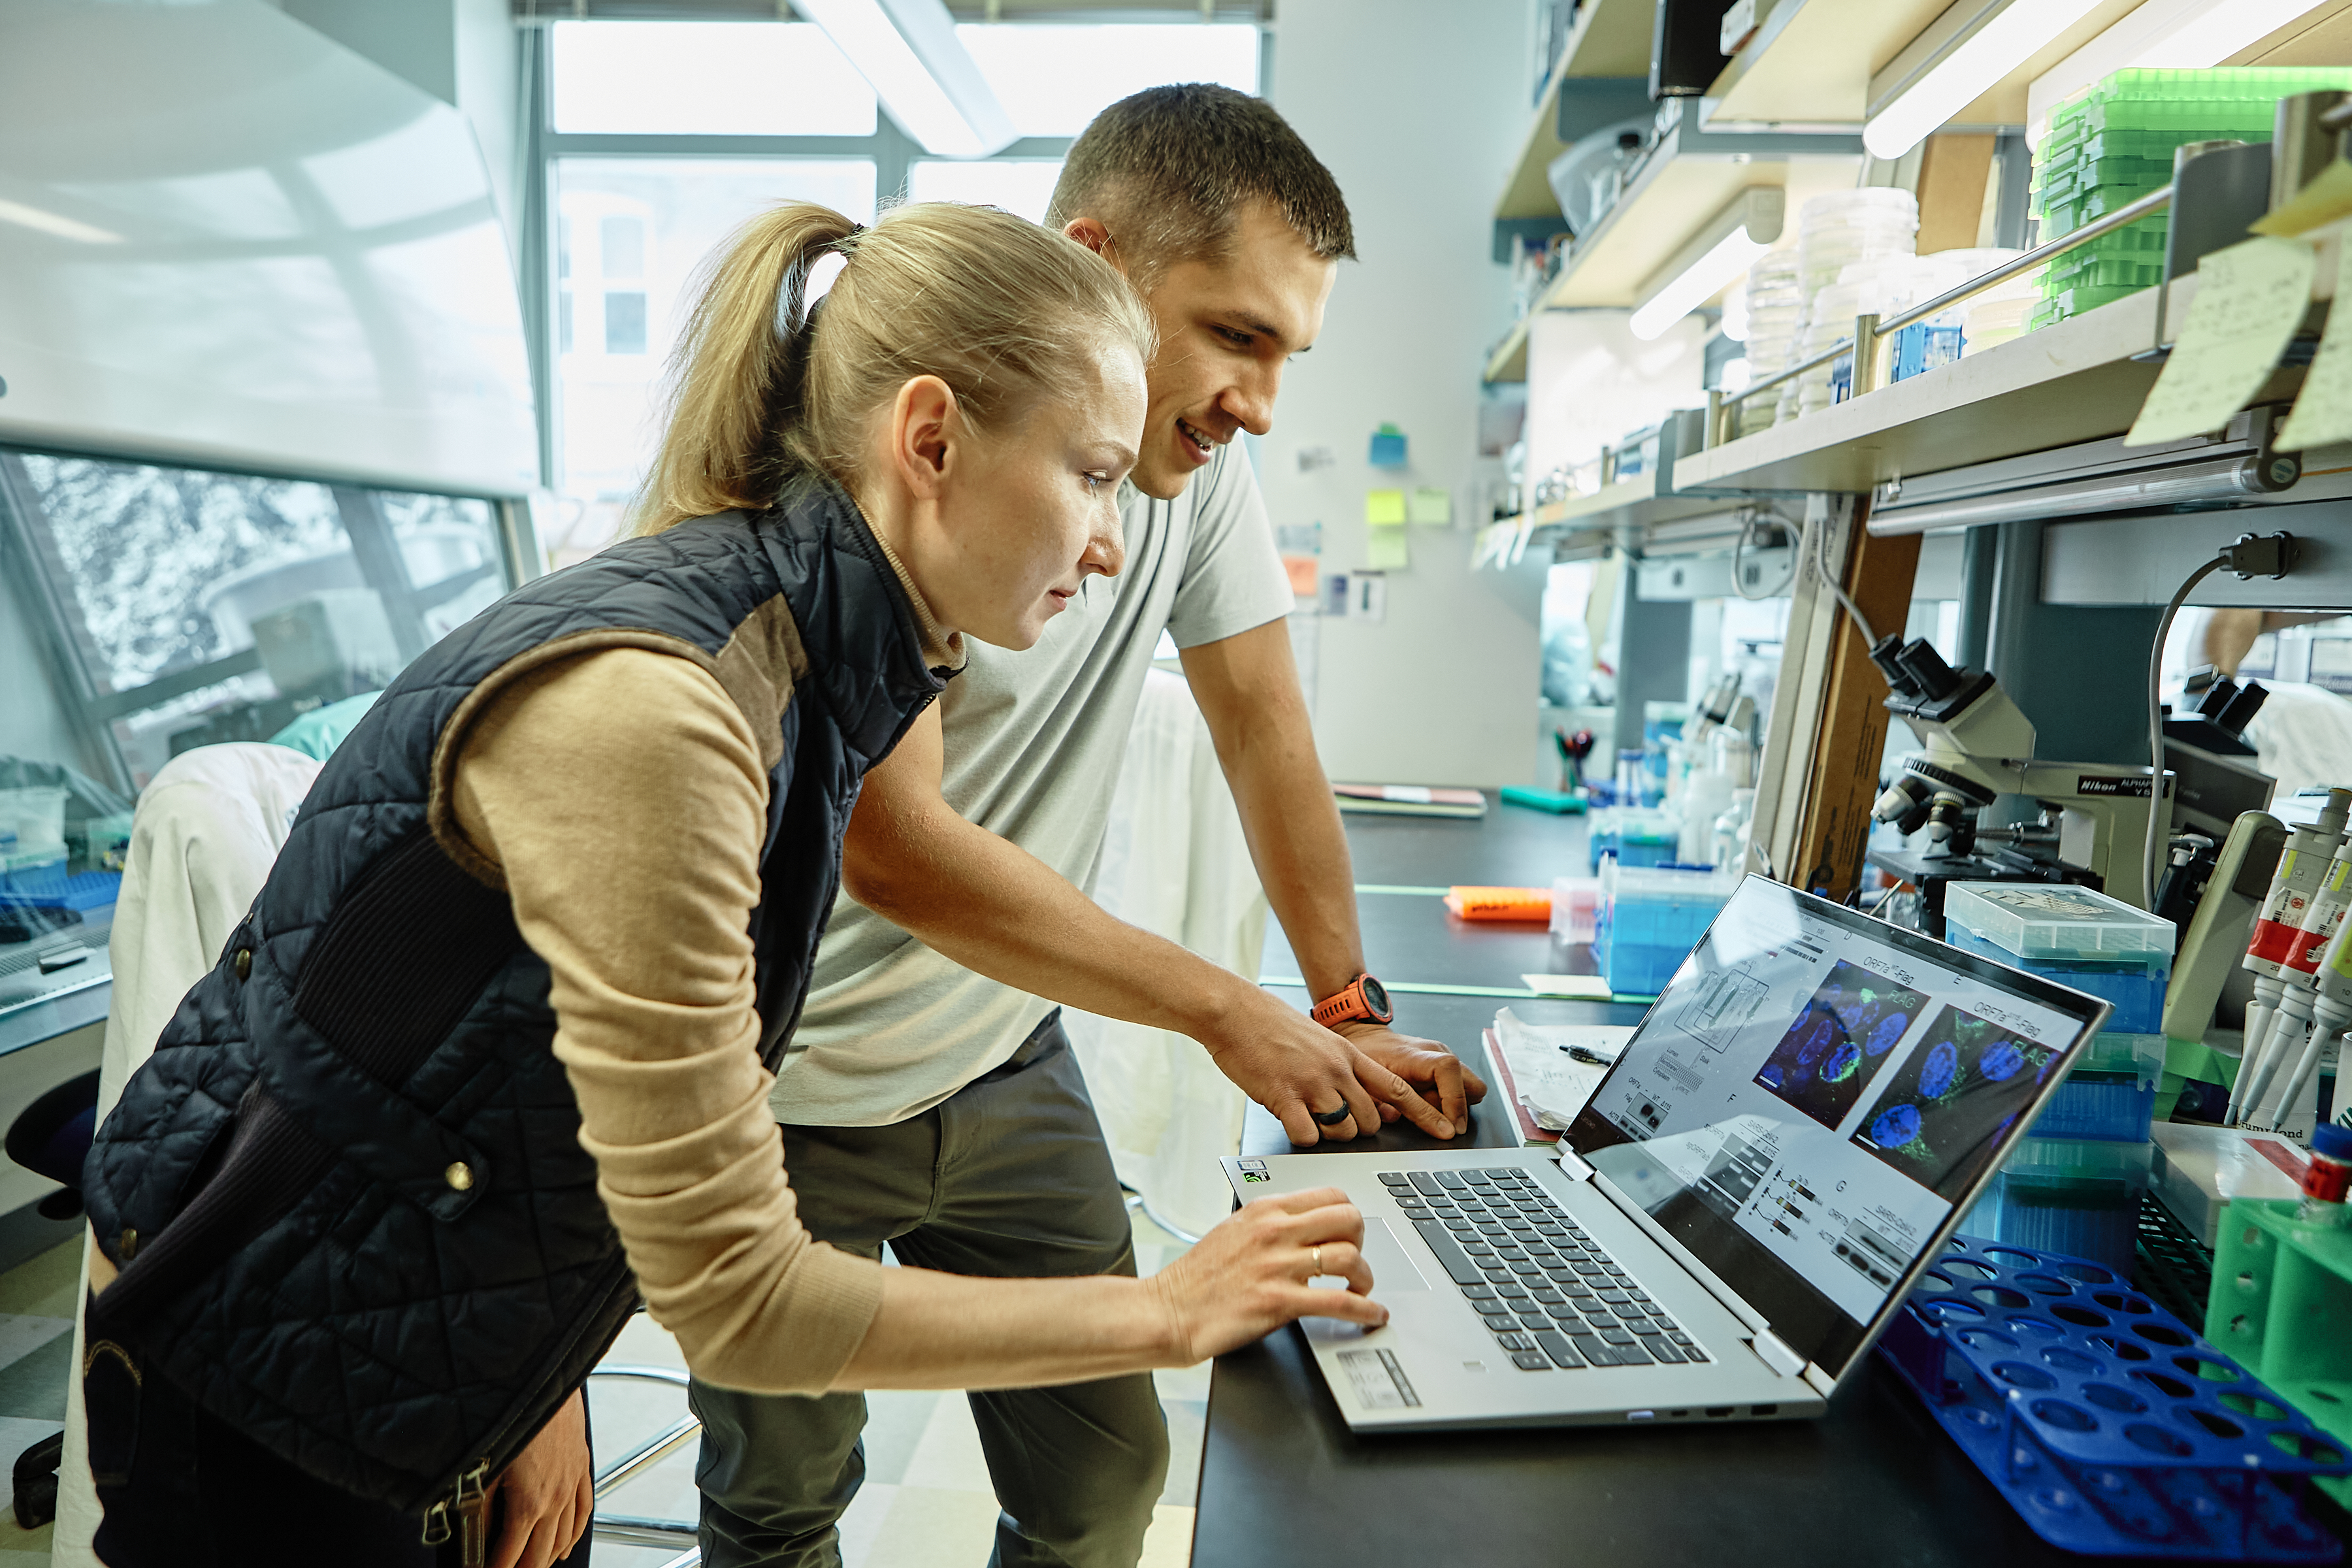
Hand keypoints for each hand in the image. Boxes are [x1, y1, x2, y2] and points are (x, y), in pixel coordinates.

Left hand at [489, 1388, 591, 1567]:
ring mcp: (571, 1486)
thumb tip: (470, 1533)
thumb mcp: (485, 1467)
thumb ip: (478, 1505)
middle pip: (540, 1555)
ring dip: (547, 1559)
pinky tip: (565, 1546)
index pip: (510, 1555)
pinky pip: (583, 1513)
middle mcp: (555, 1500)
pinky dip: (574, 1535)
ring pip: (563, 1539)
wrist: (546, 1383)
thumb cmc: (517, 1419)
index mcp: (528, 1503)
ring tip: (533, 1567)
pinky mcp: (581, 1471)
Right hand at [1147, 1187, 1385, 1361]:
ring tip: (1362, 1289)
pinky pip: (1339, 1302)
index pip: (1330, 1194)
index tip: (1350, 1232)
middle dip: (1362, 1240)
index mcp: (1264, 1210)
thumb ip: (1270, 1225)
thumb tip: (1304, 1228)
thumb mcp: (1234, 1231)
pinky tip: (1372, 1314)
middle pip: (1348, 1218)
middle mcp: (1274, 1232)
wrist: (1170, 1311)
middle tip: (1358, 1258)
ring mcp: (1277, 1266)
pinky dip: (1366, 1309)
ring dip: (1365, 1277)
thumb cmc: (1197, 1278)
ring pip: (1349, 1257)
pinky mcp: (1279, 1301)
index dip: (1349, 1215)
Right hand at [1203, 992, 1459, 1143]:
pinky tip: (1289, 1120)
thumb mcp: (1319, 1039)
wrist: (1235, 1011)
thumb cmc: (1270, 1024)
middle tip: (1332, 1120)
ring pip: (1342, 1131)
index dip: (1425, 1112)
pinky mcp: (1285, 1096)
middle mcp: (1337, 1070)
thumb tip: (1352, 1094)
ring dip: (1326, 1133)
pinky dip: (1301, 1137)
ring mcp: (1313, 1083)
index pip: (1398, 1088)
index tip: (1444, 1130)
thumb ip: (1339, 1065)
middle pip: (1369, 1120)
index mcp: (1349, 1054)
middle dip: (1355, 1130)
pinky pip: (1307, 1136)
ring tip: (1305, 1115)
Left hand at [1336, 1022, 1488, 1138]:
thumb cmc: (1368, 1056)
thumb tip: (1393, 1117)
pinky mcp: (1448, 1066)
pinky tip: (1434, 1104)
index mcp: (1415, 1055)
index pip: (1448, 1068)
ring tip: (1434, 1111)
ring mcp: (1445, 1058)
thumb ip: (1377, 1100)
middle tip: (1439, 1123)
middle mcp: (1436, 1053)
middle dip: (1459, 1110)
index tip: (1452, 1126)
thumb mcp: (1365, 1080)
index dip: (1454, 1099)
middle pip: (1471, 1084)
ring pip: (1472, 1089)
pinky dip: (1454, 1101)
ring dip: (1459, 1106)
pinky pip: (1464, 1088)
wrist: (1371, 1038)